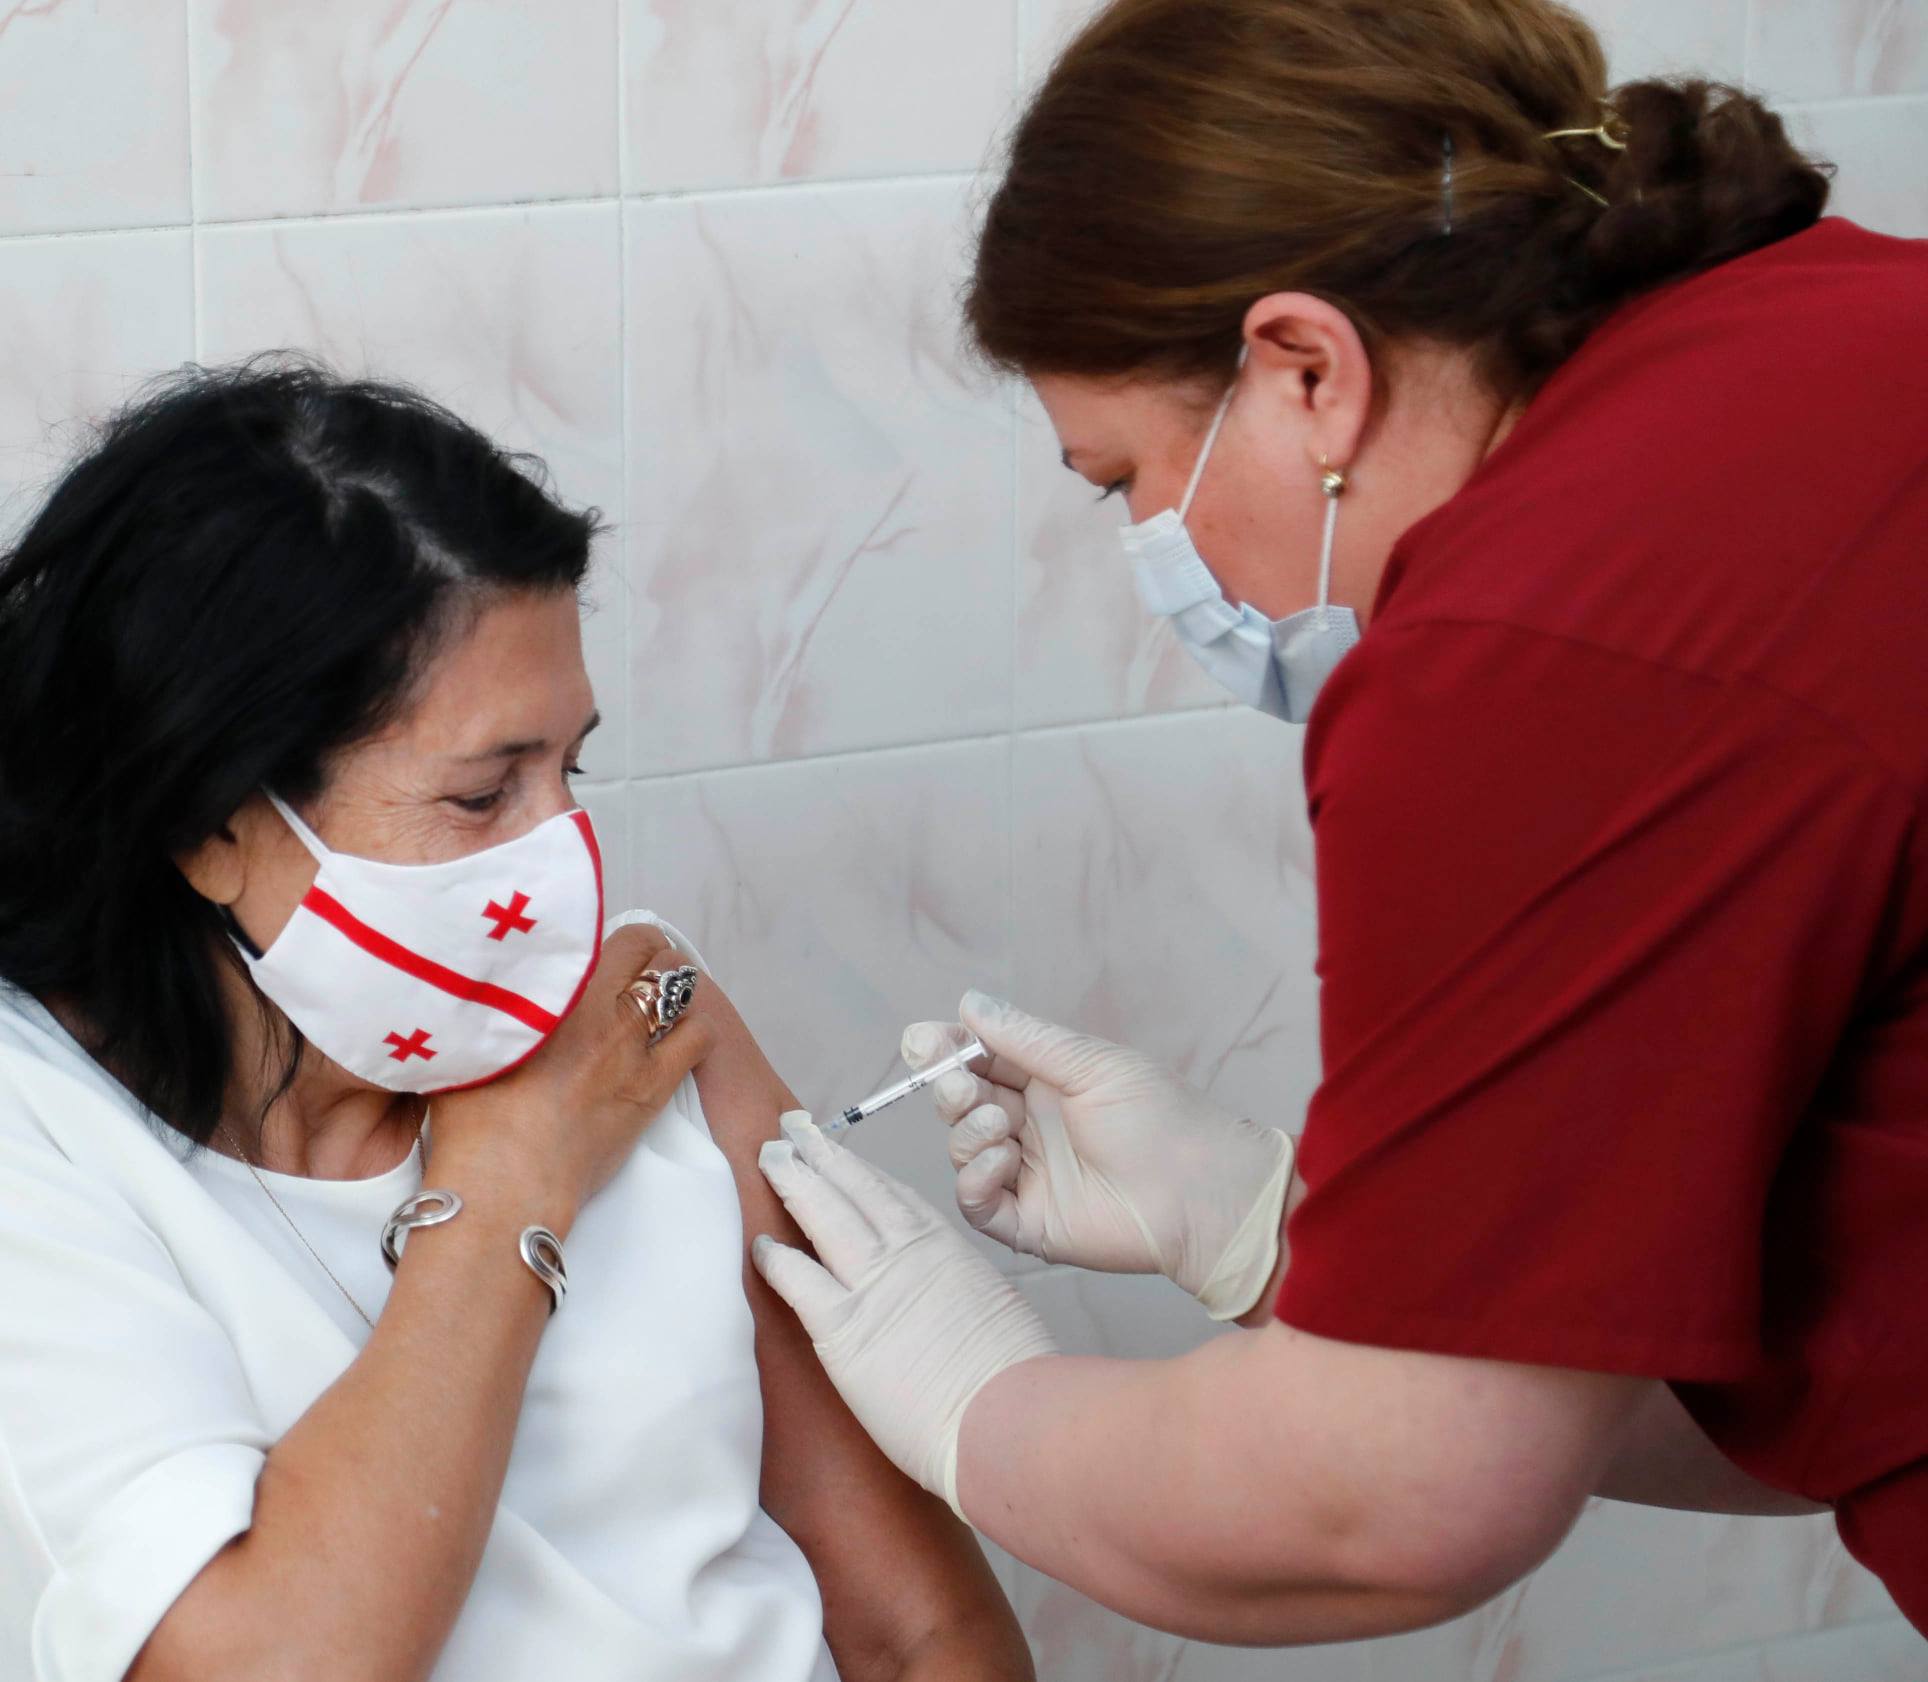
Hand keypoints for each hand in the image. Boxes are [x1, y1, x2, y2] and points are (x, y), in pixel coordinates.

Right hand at [427, 923, 716, 1220]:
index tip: (598, 955)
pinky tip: (679, 1039)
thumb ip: (485, 1010)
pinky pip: (698, 1036)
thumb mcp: (464, 1047)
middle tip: (638, 969)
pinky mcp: (654, 1085)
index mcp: (549, 992)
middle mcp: (595, 1007)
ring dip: (674, 988)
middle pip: (644, 947)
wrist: (507, 1182)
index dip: (601, 943)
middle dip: (646, 952)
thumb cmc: (474, 1123)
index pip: (592, 934)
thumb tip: (482, 994)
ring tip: (663, 1002)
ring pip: (680, 985)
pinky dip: (694, 1030)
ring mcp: (630, 1045)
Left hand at [753, 1112, 1058, 1520]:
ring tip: (768, 1156)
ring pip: (823, 1213)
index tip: (839, 1153)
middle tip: (789, 1130)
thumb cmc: (1016, 1378)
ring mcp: (873, 1285)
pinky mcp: (843, 1328)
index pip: (893, 1194)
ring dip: (792, 1179)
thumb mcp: (997, 1310)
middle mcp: (907, 1252)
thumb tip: (956, 1302)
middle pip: (853, 1186)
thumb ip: (965, 1293)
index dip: (860, 1169)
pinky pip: (799, 1280)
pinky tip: (759, 1245)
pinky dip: (776, 1258)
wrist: (1008, 1416)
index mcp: (945, 1247)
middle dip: (819, 1153)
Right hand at [904, 992, 1294, 1320]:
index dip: (946, 1051)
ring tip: (999, 1125)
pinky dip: (975, 1180)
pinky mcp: (1028, 1222)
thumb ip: (1025, 1039)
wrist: (1200, 1192)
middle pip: (961, 1104)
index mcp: (1045, 1083)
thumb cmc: (1160, 1119)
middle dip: (950, 1090)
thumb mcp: (1091, 1065)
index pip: (979, 1061)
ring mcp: (1026, 1175)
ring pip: (963, 1151)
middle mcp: (1029, 1127)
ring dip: (967, 1134)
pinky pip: (977, 1202)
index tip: (921, 1042)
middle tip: (962, 1085)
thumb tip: (970, 1003)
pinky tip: (1002, 1161)